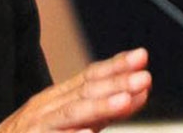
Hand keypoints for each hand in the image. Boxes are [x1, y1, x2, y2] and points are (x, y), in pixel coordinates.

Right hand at [0, 48, 150, 132]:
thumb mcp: (66, 121)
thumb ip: (98, 112)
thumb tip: (134, 97)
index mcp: (57, 98)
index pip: (89, 76)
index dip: (115, 66)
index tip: (141, 56)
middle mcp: (47, 107)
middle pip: (85, 92)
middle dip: (116, 83)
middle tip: (144, 77)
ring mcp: (38, 126)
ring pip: (72, 114)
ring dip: (100, 107)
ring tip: (124, 101)